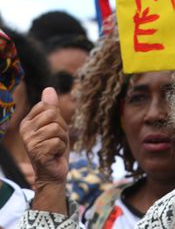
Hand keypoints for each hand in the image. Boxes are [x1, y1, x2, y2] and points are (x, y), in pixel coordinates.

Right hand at [20, 87, 68, 213]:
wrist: (53, 172)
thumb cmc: (55, 148)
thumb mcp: (55, 124)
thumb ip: (52, 107)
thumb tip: (48, 88)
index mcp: (27, 122)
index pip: (48, 107)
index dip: (58, 119)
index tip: (53, 131)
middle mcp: (25, 131)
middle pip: (53, 115)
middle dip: (61, 128)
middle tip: (56, 140)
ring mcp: (29, 141)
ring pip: (56, 128)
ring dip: (62, 139)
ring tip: (55, 148)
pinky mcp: (37, 151)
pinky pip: (58, 141)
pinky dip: (61, 148)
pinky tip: (54, 155)